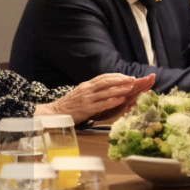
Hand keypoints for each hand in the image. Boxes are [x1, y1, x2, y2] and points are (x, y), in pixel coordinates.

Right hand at [36, 73, 153, 124]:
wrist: (55, 113)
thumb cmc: (69, 105)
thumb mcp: (80, 93)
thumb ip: (92, 90)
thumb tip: (105, 88)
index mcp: (86, 85)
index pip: (103, 77)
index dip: (116, 76)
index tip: (127, 76)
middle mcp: (87, 90)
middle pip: (106, 82)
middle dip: (121, 80)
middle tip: (133, 80)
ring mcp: (87, 99)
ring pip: (106, 92)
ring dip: (120, 89)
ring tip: (131, 88)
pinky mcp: (87, 109)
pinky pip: (102, 104)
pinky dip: (113, 101)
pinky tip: (121, 100)